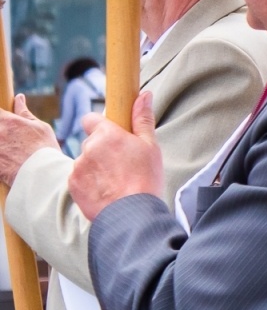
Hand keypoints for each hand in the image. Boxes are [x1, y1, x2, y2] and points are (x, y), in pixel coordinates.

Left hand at [0, 96, 59, 186]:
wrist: (43, 176)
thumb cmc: (45, 149)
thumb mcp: (40, 127)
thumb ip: (24, 112)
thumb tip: (19, 97)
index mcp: (7, 121)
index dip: (1, 116)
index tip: (4, 120)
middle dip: (2, 130)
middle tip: (12, 139)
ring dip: (2, 143)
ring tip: (11, 148)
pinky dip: (1, 155)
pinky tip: (8, 157)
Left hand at [68, 91, 162, 220]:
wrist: (132, 214)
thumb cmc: (145, 179)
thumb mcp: (151, 147)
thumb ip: (143, 119)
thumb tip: (144, 95)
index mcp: (107, 134)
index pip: (91, 119)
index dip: (101, 127)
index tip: (113, 137)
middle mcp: (88, 147)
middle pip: (90, 142)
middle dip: (101, 150)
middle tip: (121, 165)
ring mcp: (78, 166)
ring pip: (84, 161)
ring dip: (95, 168)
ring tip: (115, 182)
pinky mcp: (72, 184)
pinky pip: (79, 178)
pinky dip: (89, 183)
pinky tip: (106, 192)